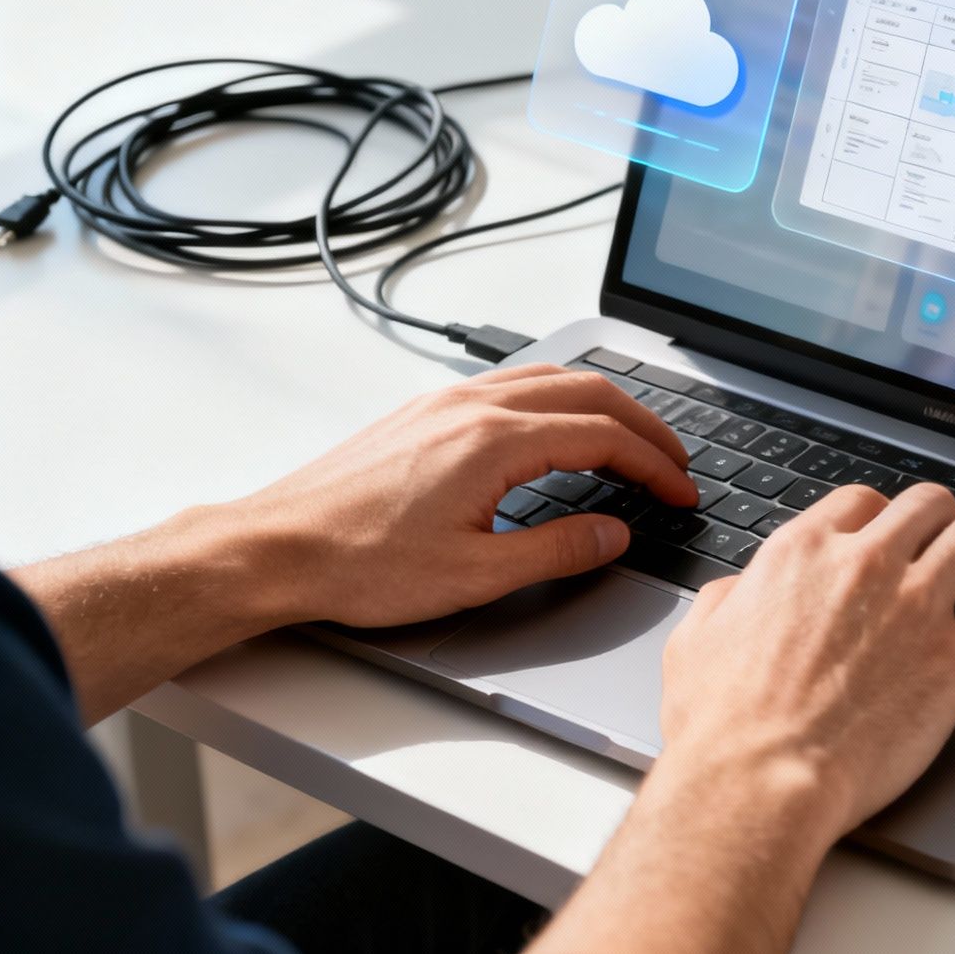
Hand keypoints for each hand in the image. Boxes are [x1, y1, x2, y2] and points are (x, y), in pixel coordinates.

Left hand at [229, 363, 695, 627]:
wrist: (274, 550)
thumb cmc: (358, 564)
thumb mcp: (475, 575)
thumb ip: (558, 550)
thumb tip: (613, 536)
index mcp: (494, 442)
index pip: (604, 437)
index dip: (655, 465)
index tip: (680, 491)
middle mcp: (472, 407)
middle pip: (588, 392)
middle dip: (645, 426)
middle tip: (675, 462)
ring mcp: (444, 403)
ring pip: (550, 378)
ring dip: (603, 405)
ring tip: (632, 440)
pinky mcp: (422, 413)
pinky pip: (511, 384)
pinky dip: (558, 399)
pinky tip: (558, 427)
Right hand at [657, 483, 954, 844]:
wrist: (760, 780)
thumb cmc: (722, 727)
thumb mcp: (696, 642)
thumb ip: (726, 602)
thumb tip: (737, 593)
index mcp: (803, 553)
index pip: (862, 502)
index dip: (883, 520)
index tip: (894, 542)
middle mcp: (865, 564)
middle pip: (930, 504)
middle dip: (944, 523)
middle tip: (951, 552)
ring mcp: (915, 604)